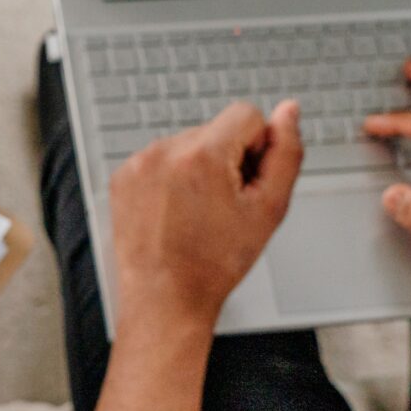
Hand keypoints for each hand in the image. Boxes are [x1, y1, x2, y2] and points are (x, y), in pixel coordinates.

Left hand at [108, 100, 304, 331]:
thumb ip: (286, 153)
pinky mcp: (123, 176)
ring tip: (197, 214)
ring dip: (199, 170)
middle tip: (223, 208)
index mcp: (201, 155)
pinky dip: (172, 180)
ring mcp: (139, 163)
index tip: (245, 184)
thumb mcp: (269, 209)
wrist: (165, 299)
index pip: (247, 114)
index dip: (257, 149)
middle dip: (227, 161)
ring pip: (188, 145)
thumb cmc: (215, 263)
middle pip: (216, 131)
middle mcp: (164, 151)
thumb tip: (288, 111)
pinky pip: (161, 160)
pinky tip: (176, 213)